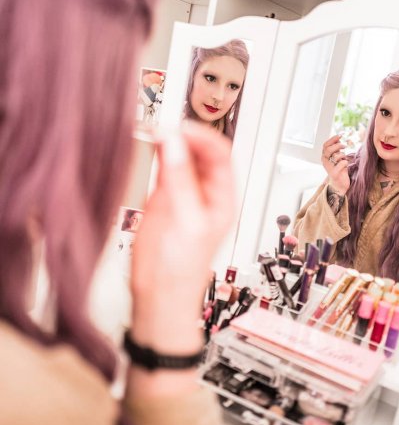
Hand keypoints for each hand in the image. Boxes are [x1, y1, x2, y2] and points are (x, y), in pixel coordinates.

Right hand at [130, 122, 234, 349]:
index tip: (181, 130)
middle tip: (164, 131)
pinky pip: (164, 168)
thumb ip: (180, 182)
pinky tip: (150, 149)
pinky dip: (157, 155)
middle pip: (201, 152)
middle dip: (185, 137)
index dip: (203, 138)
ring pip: (182, 157)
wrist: (158, 293)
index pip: (220, 156)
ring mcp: (185, 193)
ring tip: (155, 135)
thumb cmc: (181, 270)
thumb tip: (174, 144)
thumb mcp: (186, 223)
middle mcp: (206, 192)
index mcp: (223, 198)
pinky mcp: (164, 197)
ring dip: (171, 143)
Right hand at [321, 134, 349, 194]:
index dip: (333, 139)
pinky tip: (345, 166)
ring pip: (337, 156)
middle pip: (329, 149)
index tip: (340, 135)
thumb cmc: (339, 169)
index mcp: (324, 157)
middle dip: (338, 145)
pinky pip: (343, 163)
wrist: (339, 184)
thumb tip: (339, 137)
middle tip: (345, 146)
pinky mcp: (334, 173)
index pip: (325, 145)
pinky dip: (346, 162)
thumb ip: (336, 149)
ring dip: (343, 155)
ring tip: (344, 159)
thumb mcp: (337, 157)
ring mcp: (329, 167)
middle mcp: (324, 162)